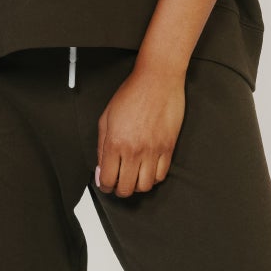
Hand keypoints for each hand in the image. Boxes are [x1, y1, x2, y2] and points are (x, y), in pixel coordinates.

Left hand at [95, 58, 186, 196]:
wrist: (157, 79)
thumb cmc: (132, 93)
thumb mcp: (106, 118)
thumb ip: (101, 146)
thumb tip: (101, 169)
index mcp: (115, 143)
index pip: (108, 180)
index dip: (105, 186)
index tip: (106, 184)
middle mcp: (134, 150)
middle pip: (126, 188)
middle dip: (119, 190)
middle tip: (118, 184)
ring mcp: (153, 150)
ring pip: (145, 186)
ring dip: (137, 186)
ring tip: (134, 178)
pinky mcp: (168, 147)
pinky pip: (162, 175)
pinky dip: (154, 178)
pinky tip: (148, 170)